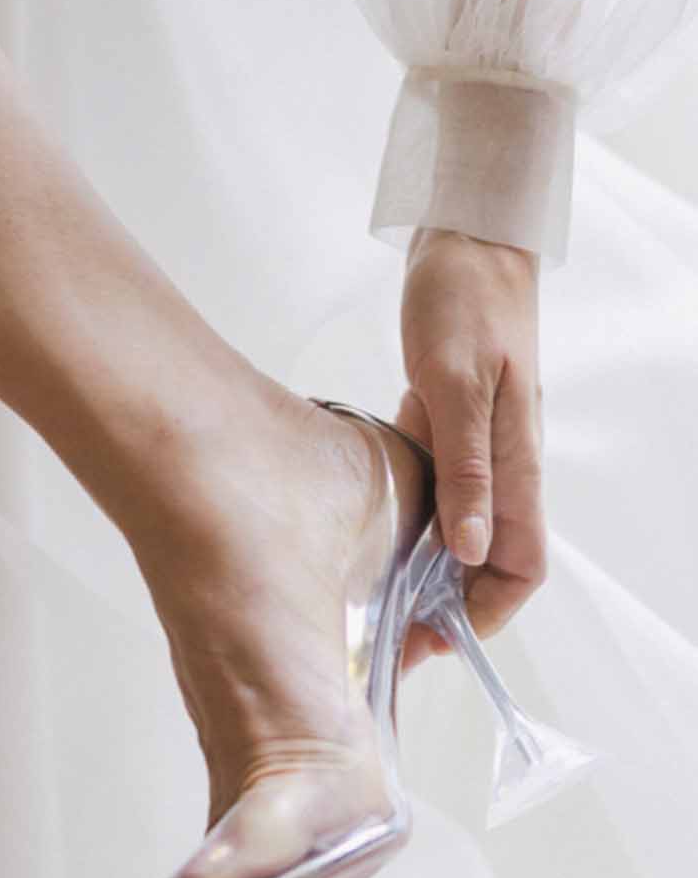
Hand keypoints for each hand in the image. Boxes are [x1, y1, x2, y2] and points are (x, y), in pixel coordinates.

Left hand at [392, 226, 546, 671]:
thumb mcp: (459, 384)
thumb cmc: (469, 301)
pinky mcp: (445, 417)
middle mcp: (501, 463)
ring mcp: (474, 441)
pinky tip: (359, 518)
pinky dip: (404, 511)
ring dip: (419, 562)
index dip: (482, 615)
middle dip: (443, 603)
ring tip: (364, 589)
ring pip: (454, 526)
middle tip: (381, 628)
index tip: (429, 639)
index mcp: (517, 463)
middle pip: (484, 559)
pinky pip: (431, 484)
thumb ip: (466, 468)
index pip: (519, 568)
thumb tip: (469, 551)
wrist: (467, 239)